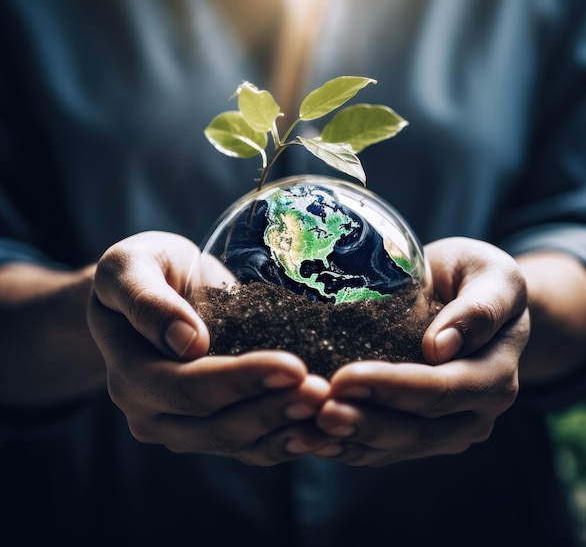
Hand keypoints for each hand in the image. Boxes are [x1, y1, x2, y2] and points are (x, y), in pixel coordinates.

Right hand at [87, 231, 330, 464]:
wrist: (153, 289)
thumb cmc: (143, 269)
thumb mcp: (129, 266)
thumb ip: (146, 300)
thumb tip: (186, 341)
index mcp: (131, 373)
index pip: (186, 387)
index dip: (239, 381)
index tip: (291, 367)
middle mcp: (152, 412)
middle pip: (215, 426)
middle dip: (272, 410)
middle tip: (321, 392)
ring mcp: (183, 427)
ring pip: (237, 444)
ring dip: (286, 431)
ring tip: (330, 412)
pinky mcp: (213, 427)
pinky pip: (250, 447)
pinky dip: (286, 442)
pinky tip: (321, 432)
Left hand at [313, 237, 529, 465]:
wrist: (472, 295)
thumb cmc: (477, 275)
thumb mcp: (492, 274)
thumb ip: (479, 307)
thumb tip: (441, 347)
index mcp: (495, 373)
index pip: (442, 389)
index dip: (394, 388)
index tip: (346, 377)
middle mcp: (477, 411)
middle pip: (419, 431)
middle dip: (366, 423)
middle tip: (320, 410)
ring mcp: (450, 428)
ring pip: (399, 449)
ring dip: (353, 443)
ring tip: (311, 431)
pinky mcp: (423, 432)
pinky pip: (387, 450)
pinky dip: (351, 449)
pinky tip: (316, 441)